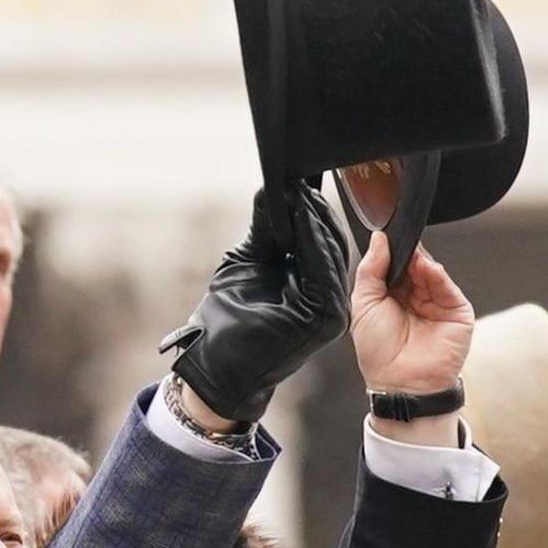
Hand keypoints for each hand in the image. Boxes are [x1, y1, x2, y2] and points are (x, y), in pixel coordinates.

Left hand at [162, 182, 351, 432]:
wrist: (215, 368)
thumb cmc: (227, 320)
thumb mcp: (246, 262)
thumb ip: (265, 230)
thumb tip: (274, 191)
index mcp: (314, 289)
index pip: (322, 241)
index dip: (311, 209)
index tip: (299, 179)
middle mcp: (328, 300)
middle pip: (332, 244)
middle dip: (315, 210)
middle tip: (300, 181)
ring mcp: (330, 310)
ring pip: (331, 253)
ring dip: (314, 220)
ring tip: (299, 193)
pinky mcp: (324, 317)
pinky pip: (323, 268)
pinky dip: (312, 238)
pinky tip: (301, 215)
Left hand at [348, 233, 472, 398]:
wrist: (401, 382)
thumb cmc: (379, 352)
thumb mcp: (363, 304)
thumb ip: (370, 270)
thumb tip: (379, 240)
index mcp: (392, 297)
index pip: (394, 266)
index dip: (390, 252)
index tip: (385, 237)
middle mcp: (415, 299)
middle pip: (414, 265)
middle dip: (406, 254)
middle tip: (397, 244)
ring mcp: (437, 304)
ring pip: (431, 272)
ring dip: (420, 261)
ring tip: (410, 258)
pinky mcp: (456, 312)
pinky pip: (447, 286)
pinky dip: (437, 274)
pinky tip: (426, 268)